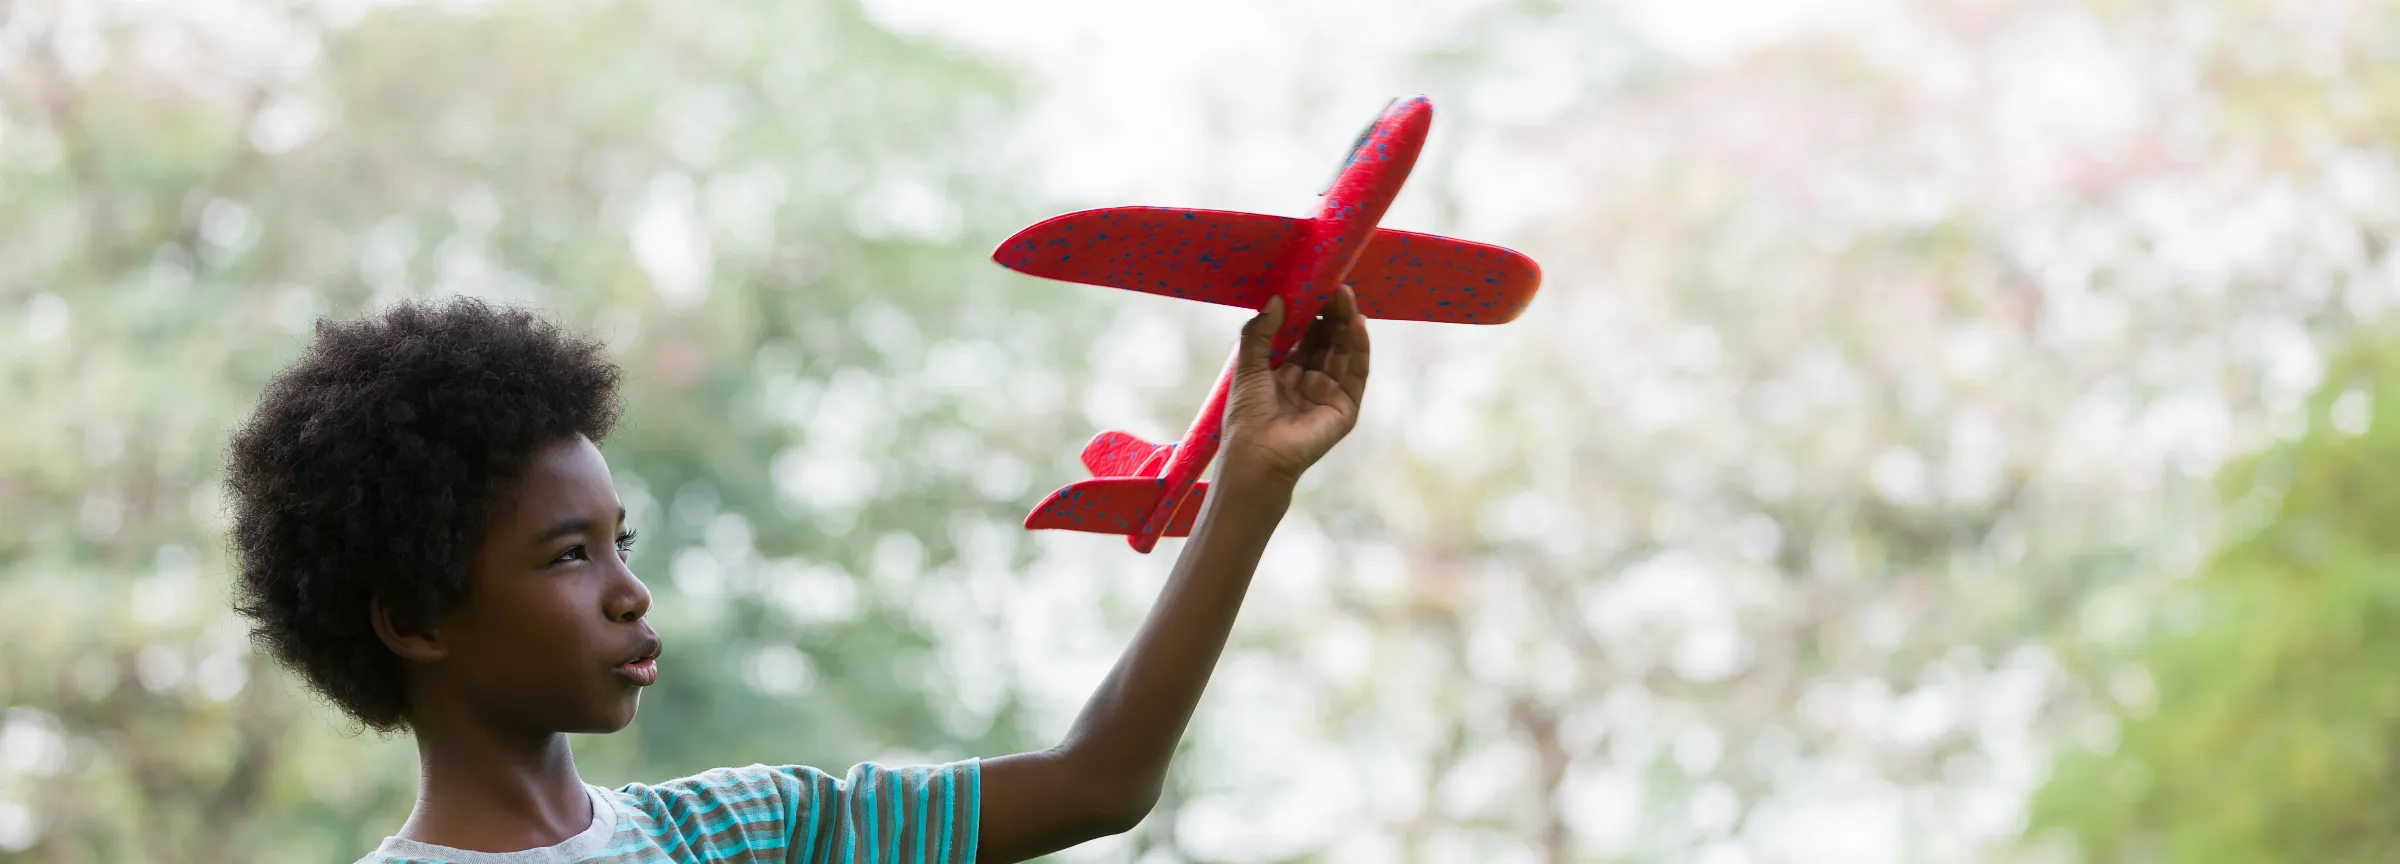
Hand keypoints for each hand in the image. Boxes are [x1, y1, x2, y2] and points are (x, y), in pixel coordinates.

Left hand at [1222, 285, 1370, 487]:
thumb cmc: (1246, 415)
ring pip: (1344, 352)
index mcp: (1286, 373)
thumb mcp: (1249, 365)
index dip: (1311, 312)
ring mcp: (1330, 394)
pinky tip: (1356, 322)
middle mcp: (1310, 381)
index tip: (1314, 286)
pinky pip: (1357, 372)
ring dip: (1346, 323)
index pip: (1305, 336)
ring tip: (1345, 295)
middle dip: (1332, 313)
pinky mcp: (1345, 407)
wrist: (1256, 455)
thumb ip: (1260, 332)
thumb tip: (1277, 299)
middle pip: (1328, 341)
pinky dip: (1359, 346)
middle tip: (1334, 285)